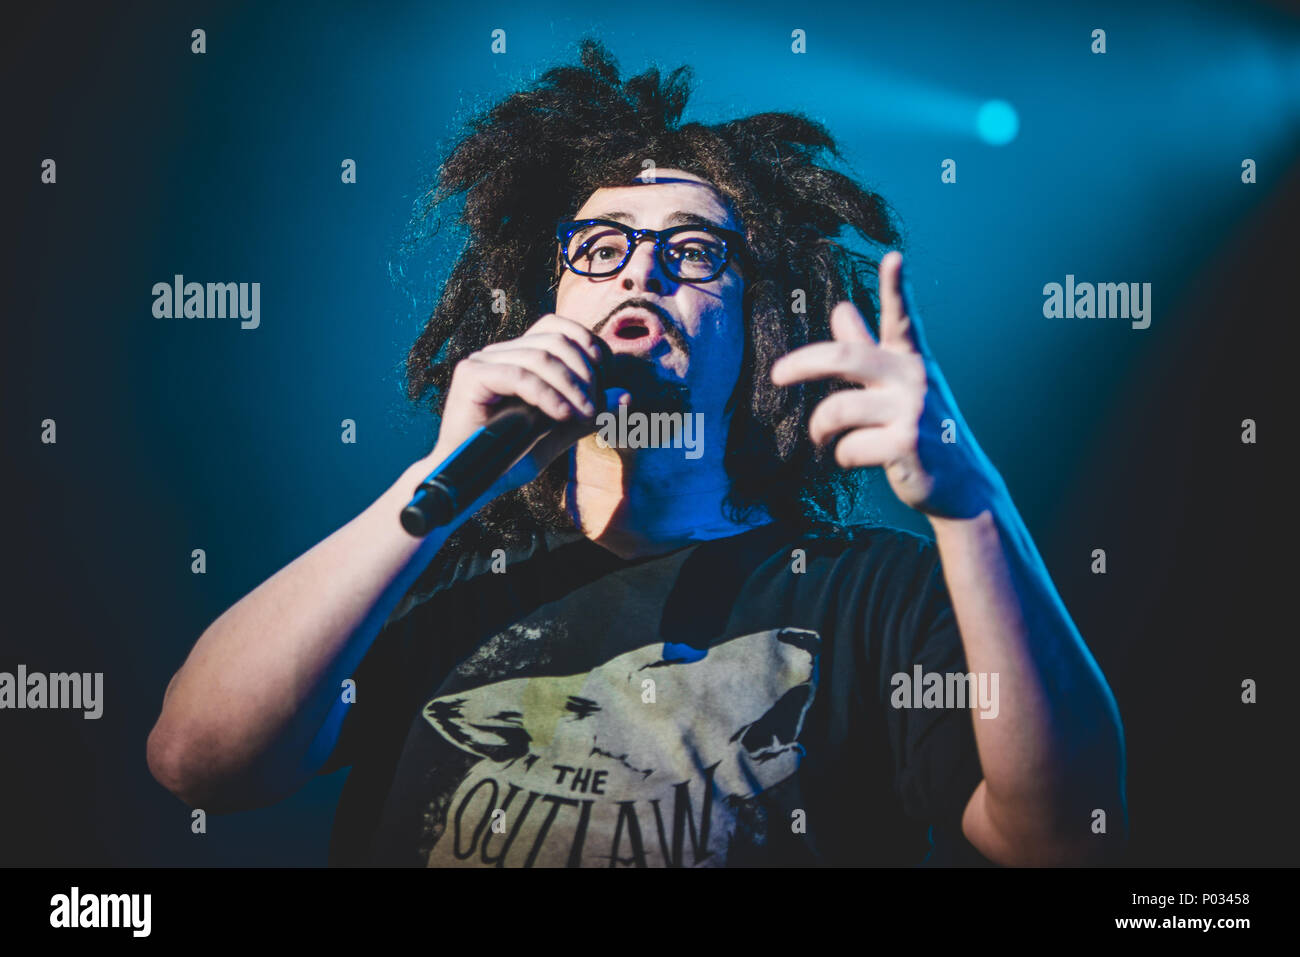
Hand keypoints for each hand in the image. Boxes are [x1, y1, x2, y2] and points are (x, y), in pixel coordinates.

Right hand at [426, 313, 628, 499]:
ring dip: (571, 386)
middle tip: (595, 409)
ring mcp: (483, 361)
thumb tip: (626, 395)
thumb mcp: (560, 434)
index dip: (589, 344)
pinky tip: (562, 415)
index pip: (559, 327)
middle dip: (585, 373)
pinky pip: (520, 375)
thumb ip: (588, 414)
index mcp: (519, 357)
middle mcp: (500, 353)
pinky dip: (548, 394)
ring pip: (540, 356)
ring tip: (584, 416)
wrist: (471, 485)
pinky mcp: (470, 376)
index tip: (606, 379)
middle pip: (555, 340)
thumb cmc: (510, 460)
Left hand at [769, 251, 1003, 518]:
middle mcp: (913, 379)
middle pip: (845, 358)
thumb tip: (840, 308)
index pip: (901, 319)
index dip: (897, 289)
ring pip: (836, 410)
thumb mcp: (896, 384)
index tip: (894, 257)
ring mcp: (911, 411)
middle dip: (803, 364)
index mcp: (911, 360)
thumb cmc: (921, 427)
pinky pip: (848, 447)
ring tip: (821, 437)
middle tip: (776, 375)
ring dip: (819, 428)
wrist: (960, 484)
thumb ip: (867, 346)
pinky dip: (842, 457)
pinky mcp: (904, 445)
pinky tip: (856, 459)